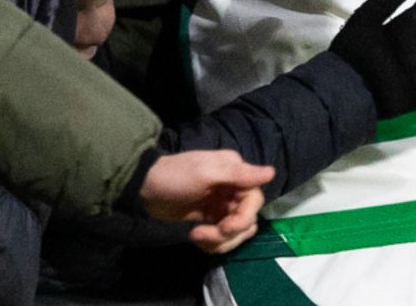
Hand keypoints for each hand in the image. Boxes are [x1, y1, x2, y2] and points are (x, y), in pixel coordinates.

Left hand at [140, 150, 272, 252]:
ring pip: (237, 233)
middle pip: (247, 220)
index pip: (254, 200)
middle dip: (228, 233)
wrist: (144, 189)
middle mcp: (233, 189)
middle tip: (203, 235)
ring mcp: (222, 206)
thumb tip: (271, 172)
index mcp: (235, 174)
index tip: (225, 227)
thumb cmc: (174, 176)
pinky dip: (212, 243)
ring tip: (196, 236)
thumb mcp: (205, 172)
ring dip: (219, 241)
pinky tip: (195, 237)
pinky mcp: (210, 220)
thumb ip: (238, 174)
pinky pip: (222, 238)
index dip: (244, 218)